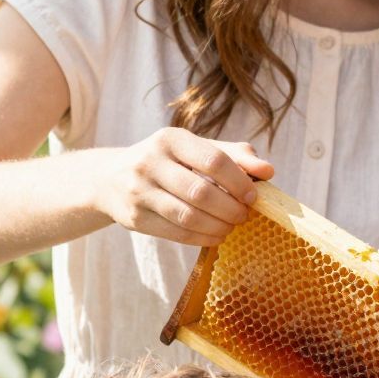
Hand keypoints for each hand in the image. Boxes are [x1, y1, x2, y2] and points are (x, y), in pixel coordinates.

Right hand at [93, 127, 274, 247]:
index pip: (214, 160)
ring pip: (189, 216)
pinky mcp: (134, 218)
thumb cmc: (167, 162)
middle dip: (231, 208)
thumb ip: (233, 155)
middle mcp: (150, 162)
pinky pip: (177, 234)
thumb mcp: (194, 150)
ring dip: (219, 226)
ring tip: (231, 226)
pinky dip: (203, 238)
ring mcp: (138, 191)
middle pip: (202, 192)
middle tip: (245, 215)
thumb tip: (268, 171)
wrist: (110, 179)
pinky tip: (216, 235)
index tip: (254, 195)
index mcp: (170, 139)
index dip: (240, 181)